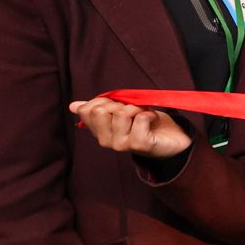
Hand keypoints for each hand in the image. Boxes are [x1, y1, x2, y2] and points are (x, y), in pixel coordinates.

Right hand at [71, 98, 191, 159]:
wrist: (171, 138)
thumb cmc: (144, 123)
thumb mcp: (120, 111)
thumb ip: (98, 108)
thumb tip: (73, 106)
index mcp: (98, 131)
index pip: (87, 110)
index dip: (103, 100)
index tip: (118, 103)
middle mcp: (106, 140)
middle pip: (101, 110)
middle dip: (119, 103)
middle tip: (133, 109)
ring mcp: (121, 145)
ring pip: (121, 113)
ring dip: (137, 108)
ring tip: (143, 113)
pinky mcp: (139, 145)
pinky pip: (140, 118)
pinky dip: (149, 113)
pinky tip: (153, 119)